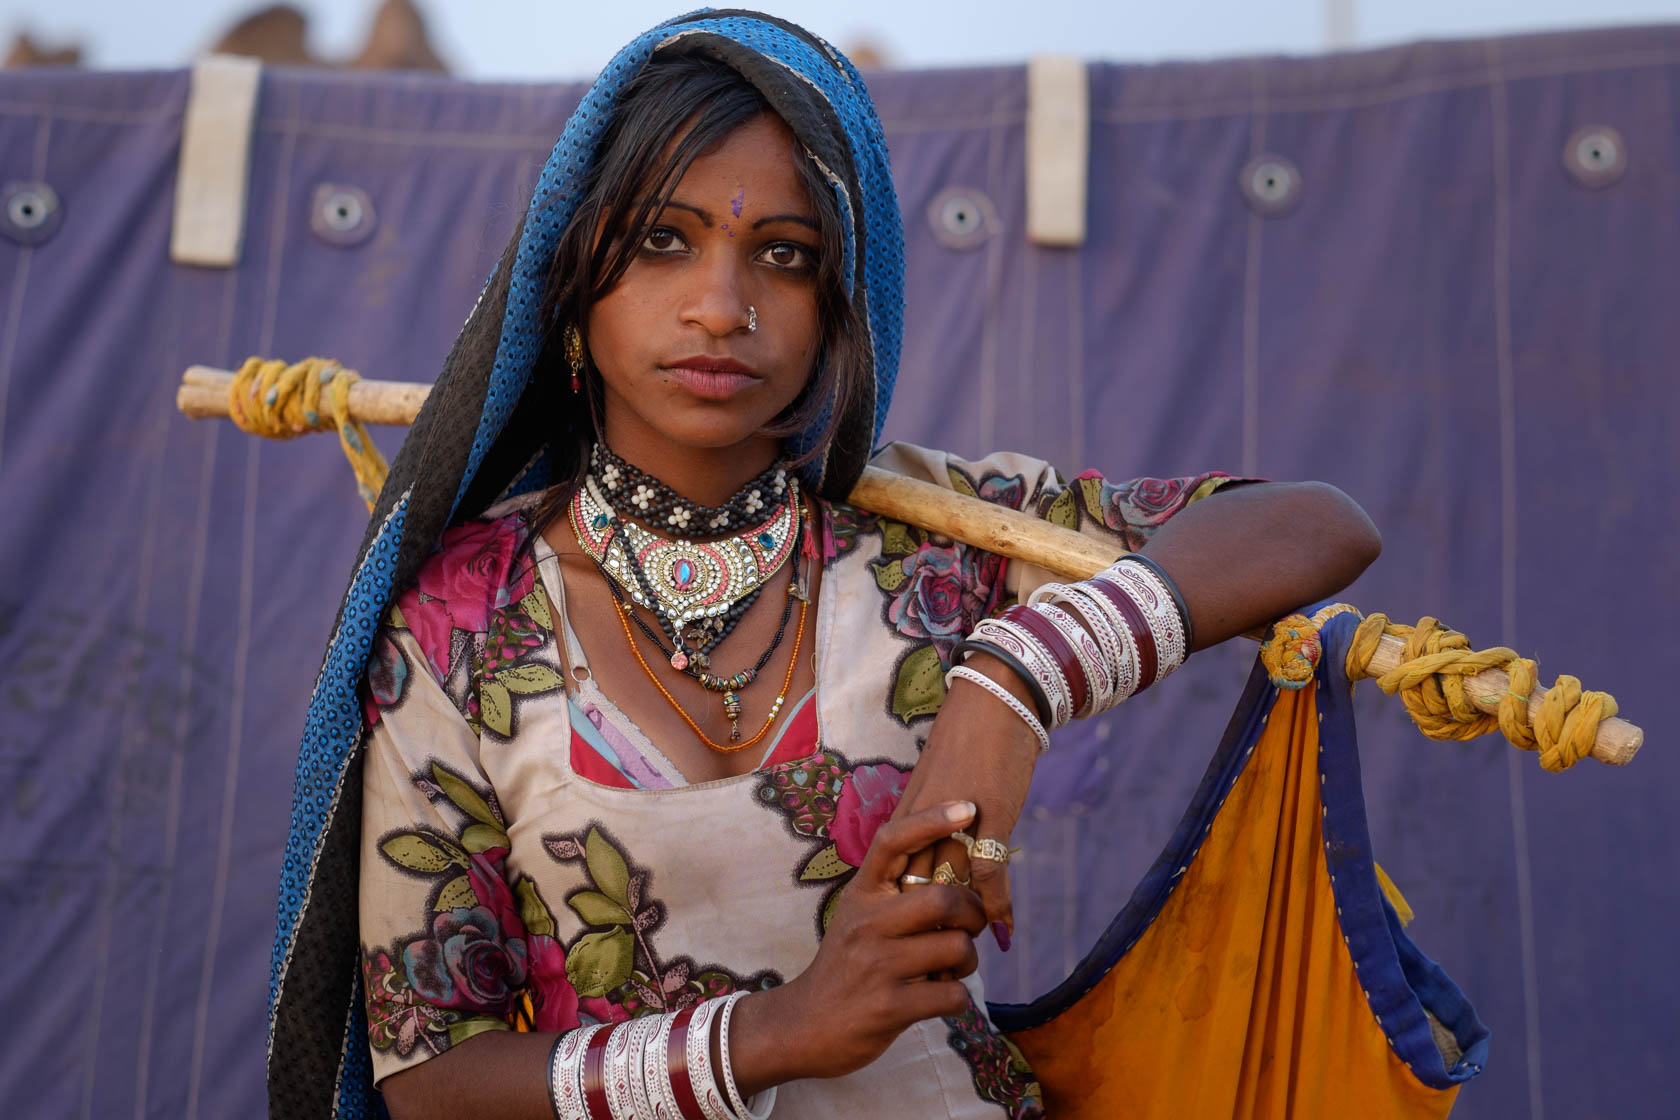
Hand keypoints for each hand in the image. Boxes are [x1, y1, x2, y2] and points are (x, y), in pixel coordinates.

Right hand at [728, 802, 986, 1091]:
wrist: (805, 1025)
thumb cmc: (845, 966)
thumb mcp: (857, 918)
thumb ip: (894, 895)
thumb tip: (954, 872)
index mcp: (861, 895)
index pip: (892, 840)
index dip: (932, 819)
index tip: (967, 807)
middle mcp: (867, 923)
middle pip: (944, 899)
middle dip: (973, 913)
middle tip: (972, 925)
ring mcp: (878, 966)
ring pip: (957, 948)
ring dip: (968, 960)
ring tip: (953, 968)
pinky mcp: (891, 1007)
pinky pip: (954, 995)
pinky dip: (959, 997)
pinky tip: (943, 997)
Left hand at [893, 653, 1040, 951]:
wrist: (992, 702)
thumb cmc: (969, 741)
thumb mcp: (943, 789)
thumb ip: (935, 825)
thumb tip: (937, 858)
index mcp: (908, 819)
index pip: (896, 881)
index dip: (899, 919)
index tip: (901, 951)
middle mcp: (924, 826)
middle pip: (915, 893)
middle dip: (920, 936)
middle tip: (924, 975)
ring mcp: (955, 825)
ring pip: (948, 890)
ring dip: (958, 929)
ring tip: (962, 965)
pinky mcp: (988, 820)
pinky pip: (989, 874)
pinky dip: (997, 906)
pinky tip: (1003, 933)